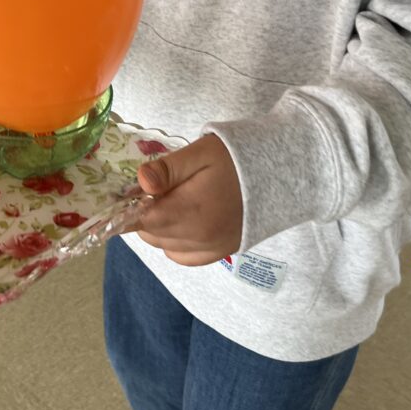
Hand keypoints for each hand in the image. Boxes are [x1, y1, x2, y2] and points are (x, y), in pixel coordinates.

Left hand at [133, 134, 242, 265]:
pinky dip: (175, 243)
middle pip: (151, 234)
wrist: (279, 174)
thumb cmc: (236, 159)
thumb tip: (140, 183)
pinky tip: (182, 221)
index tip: (133, 191)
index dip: (130, 206)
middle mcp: (199, 238)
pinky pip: (183, 256)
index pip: (142, 220)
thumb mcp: (200, 153)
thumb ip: (167, 169)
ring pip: (164, 246)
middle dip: (145, 214)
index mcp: (191, 212)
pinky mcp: (220, 252)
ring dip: (159, 228)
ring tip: (173, 202)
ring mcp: (211, 248)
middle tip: (157, 190)